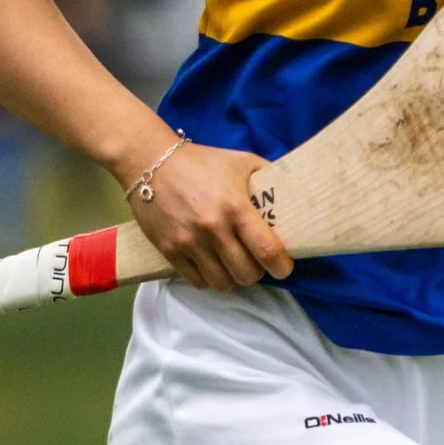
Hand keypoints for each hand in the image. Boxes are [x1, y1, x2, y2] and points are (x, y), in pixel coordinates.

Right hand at [123, 140, 291, 290]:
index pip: (267, 251)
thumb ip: (267, 176)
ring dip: (232, 278)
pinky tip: (211, 265)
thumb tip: (294, 191)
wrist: (150, 162)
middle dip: (256, 272)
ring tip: (232, 265)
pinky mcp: (170, 251)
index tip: (284, 267)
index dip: (281, 266)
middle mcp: (213, 229)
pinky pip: (197, 282)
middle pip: (246, 273)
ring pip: (222, 283)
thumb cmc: (201, 161)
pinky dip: (208, 279)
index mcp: (235, 207)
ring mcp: (189, 243)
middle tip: (255, 261)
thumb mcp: (241, 161)